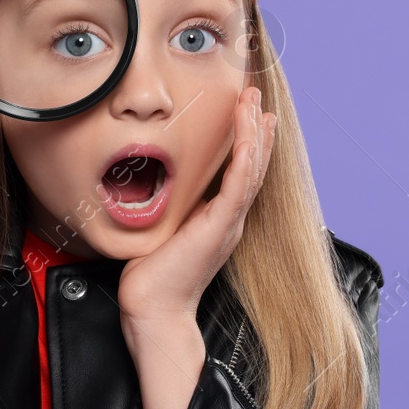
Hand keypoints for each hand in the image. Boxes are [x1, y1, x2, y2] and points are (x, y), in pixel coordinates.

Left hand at [116, 84, 276, 326]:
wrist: (154, 310)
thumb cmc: (151, 277)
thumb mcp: (161, 231)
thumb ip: (167, 209)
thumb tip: (153, 187)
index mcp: (217, 220)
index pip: (238, 173)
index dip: (247, 143)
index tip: (248, 115)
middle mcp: (229, 220)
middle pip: (252, 166)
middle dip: (255, 129)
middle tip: (257, 97)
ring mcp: (228, 223)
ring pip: (251, 170)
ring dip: (255, 133)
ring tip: (257, 104)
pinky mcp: (220, 227)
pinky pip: (239, 185)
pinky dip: (247, 156)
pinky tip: (251, 133)